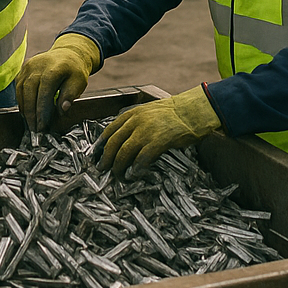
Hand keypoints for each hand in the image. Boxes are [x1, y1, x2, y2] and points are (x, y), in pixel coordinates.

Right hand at [16, 33, 99, 132]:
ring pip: (21, 90)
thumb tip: (61, 110)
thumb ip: (70, 95)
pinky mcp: (23, 69)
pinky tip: (26, 113)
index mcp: (53, 69)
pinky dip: (21, 101)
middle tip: (34, 130)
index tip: (43, 126)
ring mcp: (28, 66)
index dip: (42, 110)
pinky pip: (19, 87)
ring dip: (24, 109)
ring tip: (30, 125)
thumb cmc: (74, 70)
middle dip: (31, 113)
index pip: (44, 92)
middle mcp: (37, 66)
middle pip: (29, 91)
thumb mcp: (79, 82)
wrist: (67, 53)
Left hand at [96, 86, 220, 175]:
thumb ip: (136, 123)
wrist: (191, 111)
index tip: (96, 154)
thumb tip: (127, 139)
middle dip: (106, 157)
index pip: (110, 130)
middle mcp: (135, 122)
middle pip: (113, 142)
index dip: (101, 144)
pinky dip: (136, 168)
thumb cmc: (172, 113)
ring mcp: (145, 131)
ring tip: (117, 175)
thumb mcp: (147, 112)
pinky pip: (142, 158)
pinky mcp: (158, 142)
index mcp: (131, 114)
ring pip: (124, 151)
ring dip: (118, 166)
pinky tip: (134, 175)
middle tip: (101, 168)